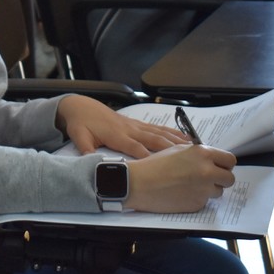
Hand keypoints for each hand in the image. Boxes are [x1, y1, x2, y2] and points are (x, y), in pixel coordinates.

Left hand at [56, 94, 187, 157]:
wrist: (82, 106)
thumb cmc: (81, 123)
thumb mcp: (79, 137)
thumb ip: (86, 150)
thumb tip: (92, 166)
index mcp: (117, 135)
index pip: (136, 148)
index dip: (149, 157)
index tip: (163, 167)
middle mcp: (130, 129)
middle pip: (153, 140)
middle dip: (171, 149)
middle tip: (189, 158)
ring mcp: (135, 125)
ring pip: (159, 133)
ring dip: (176, 140)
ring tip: (194, 148)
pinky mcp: (137, 123)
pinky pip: (157, 128)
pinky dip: (172, 132)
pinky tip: (184, 137)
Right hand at [124, 144, 236, 212]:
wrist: (139, 183)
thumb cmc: (155, 164)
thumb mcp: (179, 150)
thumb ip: (199, 154)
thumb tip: (213, 160)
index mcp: (203, 154)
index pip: (230, 160)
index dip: (225, 165)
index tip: (219, 167)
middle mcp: (207, 172)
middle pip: (229, 179)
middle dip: (221, 179)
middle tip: (208, 179)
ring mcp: (203, 190)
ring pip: (218, 192)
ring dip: (209, 190)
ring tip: (189, 186)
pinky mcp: (197, 204)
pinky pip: (204, 201)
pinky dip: (196, 198)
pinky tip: (181, 194)